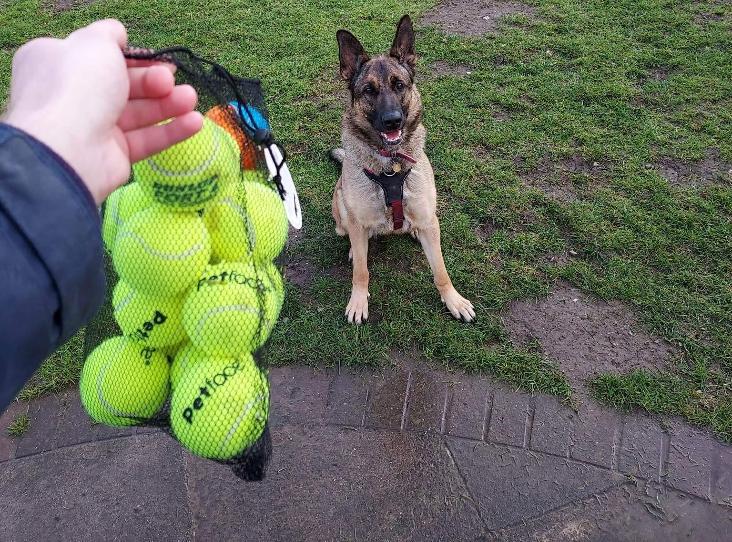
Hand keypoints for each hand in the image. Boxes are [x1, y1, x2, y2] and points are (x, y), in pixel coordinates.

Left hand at [2, 19, 202, 203]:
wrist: (67, 148)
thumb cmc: (78, 86)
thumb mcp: (95, 44)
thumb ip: (110, 34)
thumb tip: (119, 35)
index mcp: (61, 65)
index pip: (104, 58)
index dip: (134, 59)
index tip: (158, 60)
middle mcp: (75, 96)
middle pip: (125, 86)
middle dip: (154, 82)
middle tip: (172, 82)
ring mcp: (94, 128)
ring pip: (138, 113)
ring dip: (168, 104)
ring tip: (191, 100)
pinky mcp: (113, 155)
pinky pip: (146, 140)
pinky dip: (171, 131)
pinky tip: (195, 123)